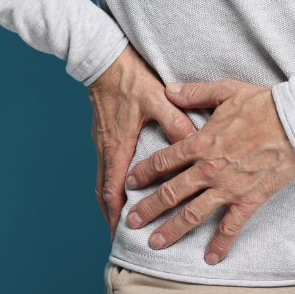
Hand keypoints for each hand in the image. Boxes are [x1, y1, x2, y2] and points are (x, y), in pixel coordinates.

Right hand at [88, 45, 195, 237]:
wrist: (104, 57)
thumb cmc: (129, 77)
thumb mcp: (156, 98)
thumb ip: (175, 122)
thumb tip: (193, 145)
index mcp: (118, 145)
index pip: (114, 190)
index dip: (117, 215)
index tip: (121, 235)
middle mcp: (106, 147)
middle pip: (103, 191)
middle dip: (111, 215)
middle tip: (119, 236)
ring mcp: (102, 140)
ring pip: (102, 178)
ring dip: (109, 200)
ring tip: (119, 217)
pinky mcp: (103, 131)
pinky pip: (103, 165)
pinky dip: (109, 181)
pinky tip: (120, 182)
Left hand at [123, 80, 294, 264]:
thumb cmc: (262, 103)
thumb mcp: (225, 90)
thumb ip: (194, 93)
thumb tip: (168, 90)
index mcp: (202, 142)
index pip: (164, 160)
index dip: (143, 172)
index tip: (130, 182)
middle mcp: (210, 169)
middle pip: (171, 192)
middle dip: (148, 208)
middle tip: (131, 220)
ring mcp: (229, 187)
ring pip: (193, 214)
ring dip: (172, 230)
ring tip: (155, 243)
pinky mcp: (249, 199)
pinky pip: (231, 226)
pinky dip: (220, 244)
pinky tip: (210, 259)